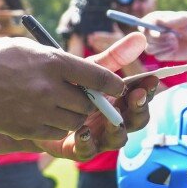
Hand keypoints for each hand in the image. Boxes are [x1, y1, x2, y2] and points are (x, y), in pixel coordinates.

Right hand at [0, 35, 134, 141]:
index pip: (98, 76)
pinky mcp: (26, 129)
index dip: (112, 84)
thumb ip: (59, 62)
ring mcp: (38, 110)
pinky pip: (56, 134)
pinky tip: (44, 117)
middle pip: (89, 104)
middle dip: (90, 103)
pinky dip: (57, 128)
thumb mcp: (31, 49)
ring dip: (73, 116)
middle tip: (82, 98)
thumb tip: (85, 75)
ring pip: (75, 121)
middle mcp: (49, 87)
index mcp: (53, 61)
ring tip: (59, 106)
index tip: (117, 87)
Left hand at [37, 33, 155, 160]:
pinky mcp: (77, 149)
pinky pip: (87, 151)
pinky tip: (82, 132)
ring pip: (117, 139)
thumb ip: (114, 57)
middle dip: (139, 109)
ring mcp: (98, 137)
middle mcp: (113, 121)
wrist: (35, 105)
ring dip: (118, 129)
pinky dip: (87, 143)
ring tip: (115, 119)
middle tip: (136, 96)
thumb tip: (140, 37)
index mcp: (119, 101)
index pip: (140, 96)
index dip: (148, 89)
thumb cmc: (68, 87)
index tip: (151, 78)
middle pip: (136, 120)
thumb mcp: (89, 70)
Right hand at [142, 11, 186, 60]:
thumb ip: (173, 20)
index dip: (146, 28)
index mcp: (155, 19)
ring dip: (162, 46)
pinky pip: (158, 57)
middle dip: (159, 38)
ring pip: (149, 49)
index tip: (158, 30)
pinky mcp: (163, 54)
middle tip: (173, 36)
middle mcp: (153, 32)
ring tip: (175, 42)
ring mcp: (157, 44)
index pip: (143, 24)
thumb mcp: (185, 19)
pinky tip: (176, 48)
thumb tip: (160, 21)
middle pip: (145, 38)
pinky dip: (167, 53)